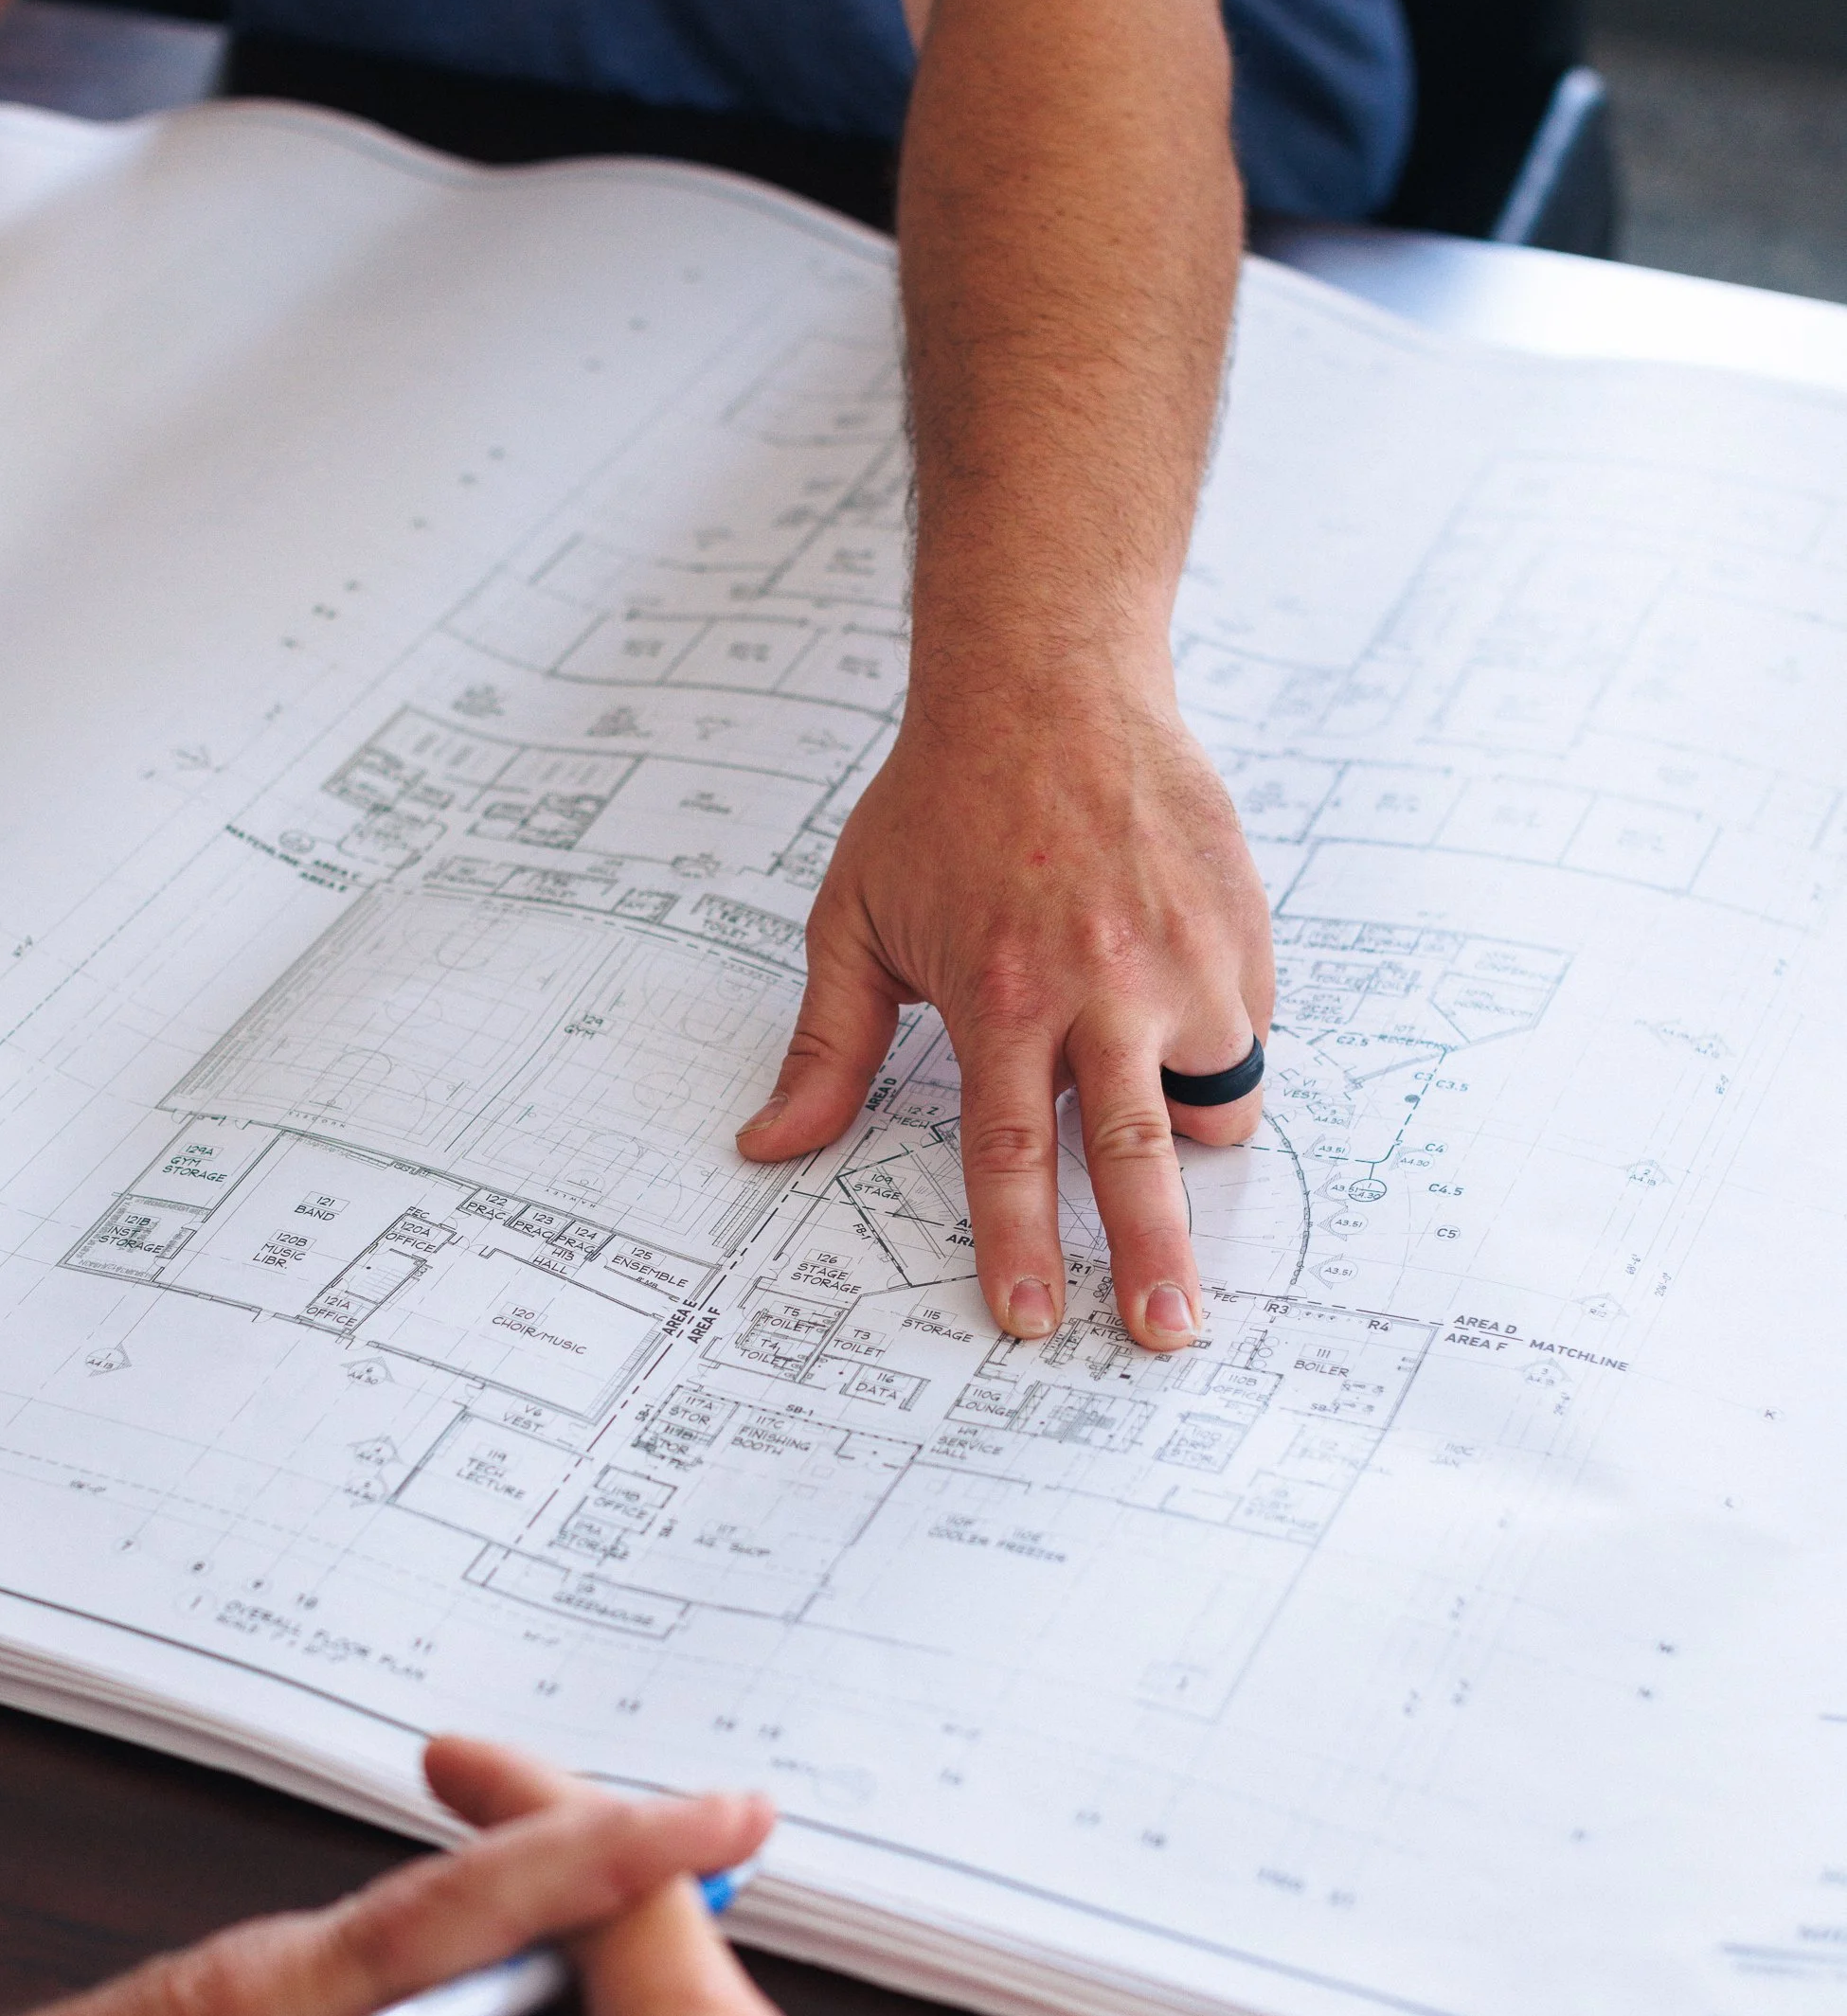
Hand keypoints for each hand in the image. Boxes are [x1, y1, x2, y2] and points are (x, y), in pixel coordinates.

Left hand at [0, 1765, 769, 2015]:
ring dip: (543, 1953)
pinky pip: (393, 2004)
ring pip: (439, 1960)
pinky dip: (472, 2014)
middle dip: (613, 1877)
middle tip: (738, 1865)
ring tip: (657, 1962)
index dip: (613, 1852)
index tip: (723, 1812)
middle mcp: (285, 1968)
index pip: (481, 1901)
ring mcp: (267, 1992)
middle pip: (480, 1903)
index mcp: (286, 1997)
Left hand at [737, 688, 1273, 1351]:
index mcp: (1002, 995)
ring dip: (1193, 1125)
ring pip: (1217, 1095)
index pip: (1011, 1154)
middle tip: (1166, 1334)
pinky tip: (1166, 996)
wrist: (1046, 681)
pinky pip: (1247, 1028)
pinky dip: (1215, 1041)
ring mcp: (1184, 954)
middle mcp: (1103, 984)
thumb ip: (826, 1048)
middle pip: (1137, 1156)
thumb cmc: (939, 803)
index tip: (1029, 1322)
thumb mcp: (856, 922)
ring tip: (1160, 1105)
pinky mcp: (1240, 923)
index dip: (1021, 1249)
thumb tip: (768, 1144)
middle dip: (1154, 1259)